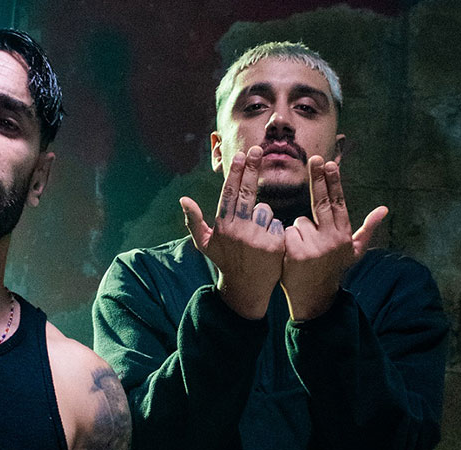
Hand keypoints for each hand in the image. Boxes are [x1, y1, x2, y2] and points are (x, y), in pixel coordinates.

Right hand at [181, 146, 285, 318]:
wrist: (246, 289)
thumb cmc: (225, 261)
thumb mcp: (205, 244)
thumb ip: (193, 221)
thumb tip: (183, 199)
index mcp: (223, 226)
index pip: (229, 194)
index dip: (235, 173)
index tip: (240, 155)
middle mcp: (239, 230)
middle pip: (248, 192)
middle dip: (252, 169)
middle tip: (257, 150)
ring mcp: (257, 238)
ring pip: (265, 211)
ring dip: (263, 218)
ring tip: (256, 236)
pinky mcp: (275, 245)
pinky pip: (278, 224)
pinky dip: (274, 230)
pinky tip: (268, 243)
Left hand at [281, 156, 387, 320]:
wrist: (315, 300)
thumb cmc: (332, 270)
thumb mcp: (353, 252)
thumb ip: (366, 229)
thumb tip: (384, 209)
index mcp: (343, 236)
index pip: (339, 203)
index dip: (334, 182)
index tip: (330, 164)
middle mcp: (332, 240)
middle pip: (323, 202)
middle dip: (318, 178)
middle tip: (314, 158)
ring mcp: (314, 247)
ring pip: (298, 223)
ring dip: (297, 233)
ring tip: (304, 252)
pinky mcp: (296, 253)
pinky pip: (285, 234)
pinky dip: (285, 241)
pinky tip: (291, 257)